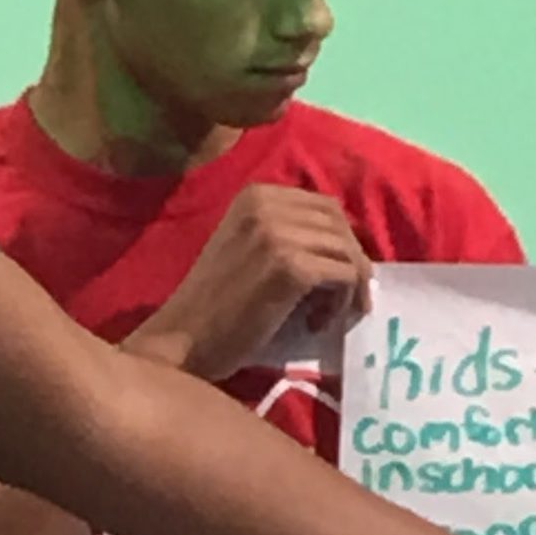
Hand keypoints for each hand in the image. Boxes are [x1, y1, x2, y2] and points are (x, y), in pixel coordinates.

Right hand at [126, 186, 371, 379]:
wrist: (183, 340)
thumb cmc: (215, 306)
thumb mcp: (249, 249)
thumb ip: (287, 236)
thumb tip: (346, 248)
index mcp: (256, 195)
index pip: (324, 207)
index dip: (340, 243)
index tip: (336, 279)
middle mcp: (266, 203)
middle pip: (339, 224)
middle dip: (352, 262)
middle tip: (345, 301)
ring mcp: (277, 233)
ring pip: (346, 250)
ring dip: (348, 287)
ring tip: (324, 316)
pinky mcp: (289, 266)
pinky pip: (343, 275)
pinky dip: (341, 303)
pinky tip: (316, 324)